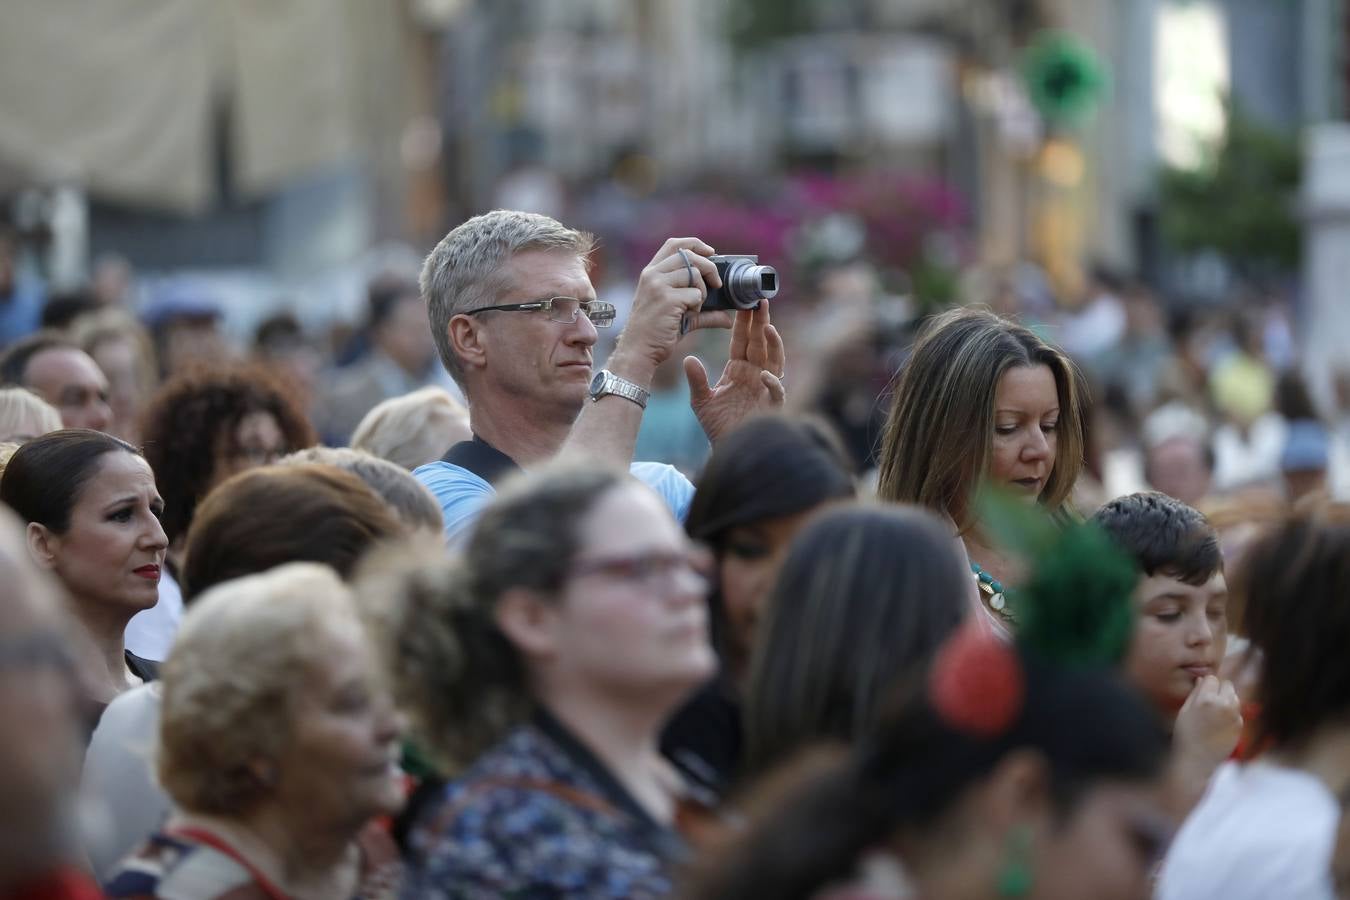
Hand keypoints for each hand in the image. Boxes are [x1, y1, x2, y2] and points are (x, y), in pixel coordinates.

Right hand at [609, 238, 733, 383]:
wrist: (639, 350)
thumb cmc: (656, 332)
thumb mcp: (677, 313)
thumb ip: (702, 309)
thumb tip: (728, 316)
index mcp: (651, 272)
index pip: (674, 244)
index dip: (695, 244)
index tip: (710, 252)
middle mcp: (652, 274)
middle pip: (689, 255)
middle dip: (709, 268)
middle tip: (717, 285)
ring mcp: (658, 286)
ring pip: (694, 274)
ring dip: (703, 291)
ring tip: (695, 307)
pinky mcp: (667, 299)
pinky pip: (695, 294)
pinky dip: (698, 305)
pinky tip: (688, 316)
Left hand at [686, 301, 785, 443]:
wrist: (726, 448)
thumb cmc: (716, 424)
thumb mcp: (701, 401)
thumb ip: (697, 380)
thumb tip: (688, 359)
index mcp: (738, 370)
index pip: (742, 341)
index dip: (744, 323)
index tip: (744, 303)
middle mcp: (755, 375)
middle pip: (760, 344)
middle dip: (761, 323)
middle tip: (760, 301)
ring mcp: (765, 389)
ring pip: (774, 361)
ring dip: (773, 345)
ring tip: (768, 328)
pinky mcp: (772, 405)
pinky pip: (776, 390)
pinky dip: (772, 383)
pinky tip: (764, 375)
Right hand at [1174, 675, 1242, 768]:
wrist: (1196, 760)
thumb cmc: (1185, 735)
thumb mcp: (1184, 710)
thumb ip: (1195, 693)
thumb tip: (1202, 680)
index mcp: (1207, 699)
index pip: (1212, 678)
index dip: (1206, 684)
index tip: (1201, 691)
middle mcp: (1224, 705)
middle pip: (1228, 685)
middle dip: (1220, 689)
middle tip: (1210, 700)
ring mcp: (1234, 716)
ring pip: (1235, 698)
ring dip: (1227, 700)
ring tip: (1215, 712)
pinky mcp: (1240, 727)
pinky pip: (1237, 713)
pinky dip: (1231, 714)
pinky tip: (1219, 724)